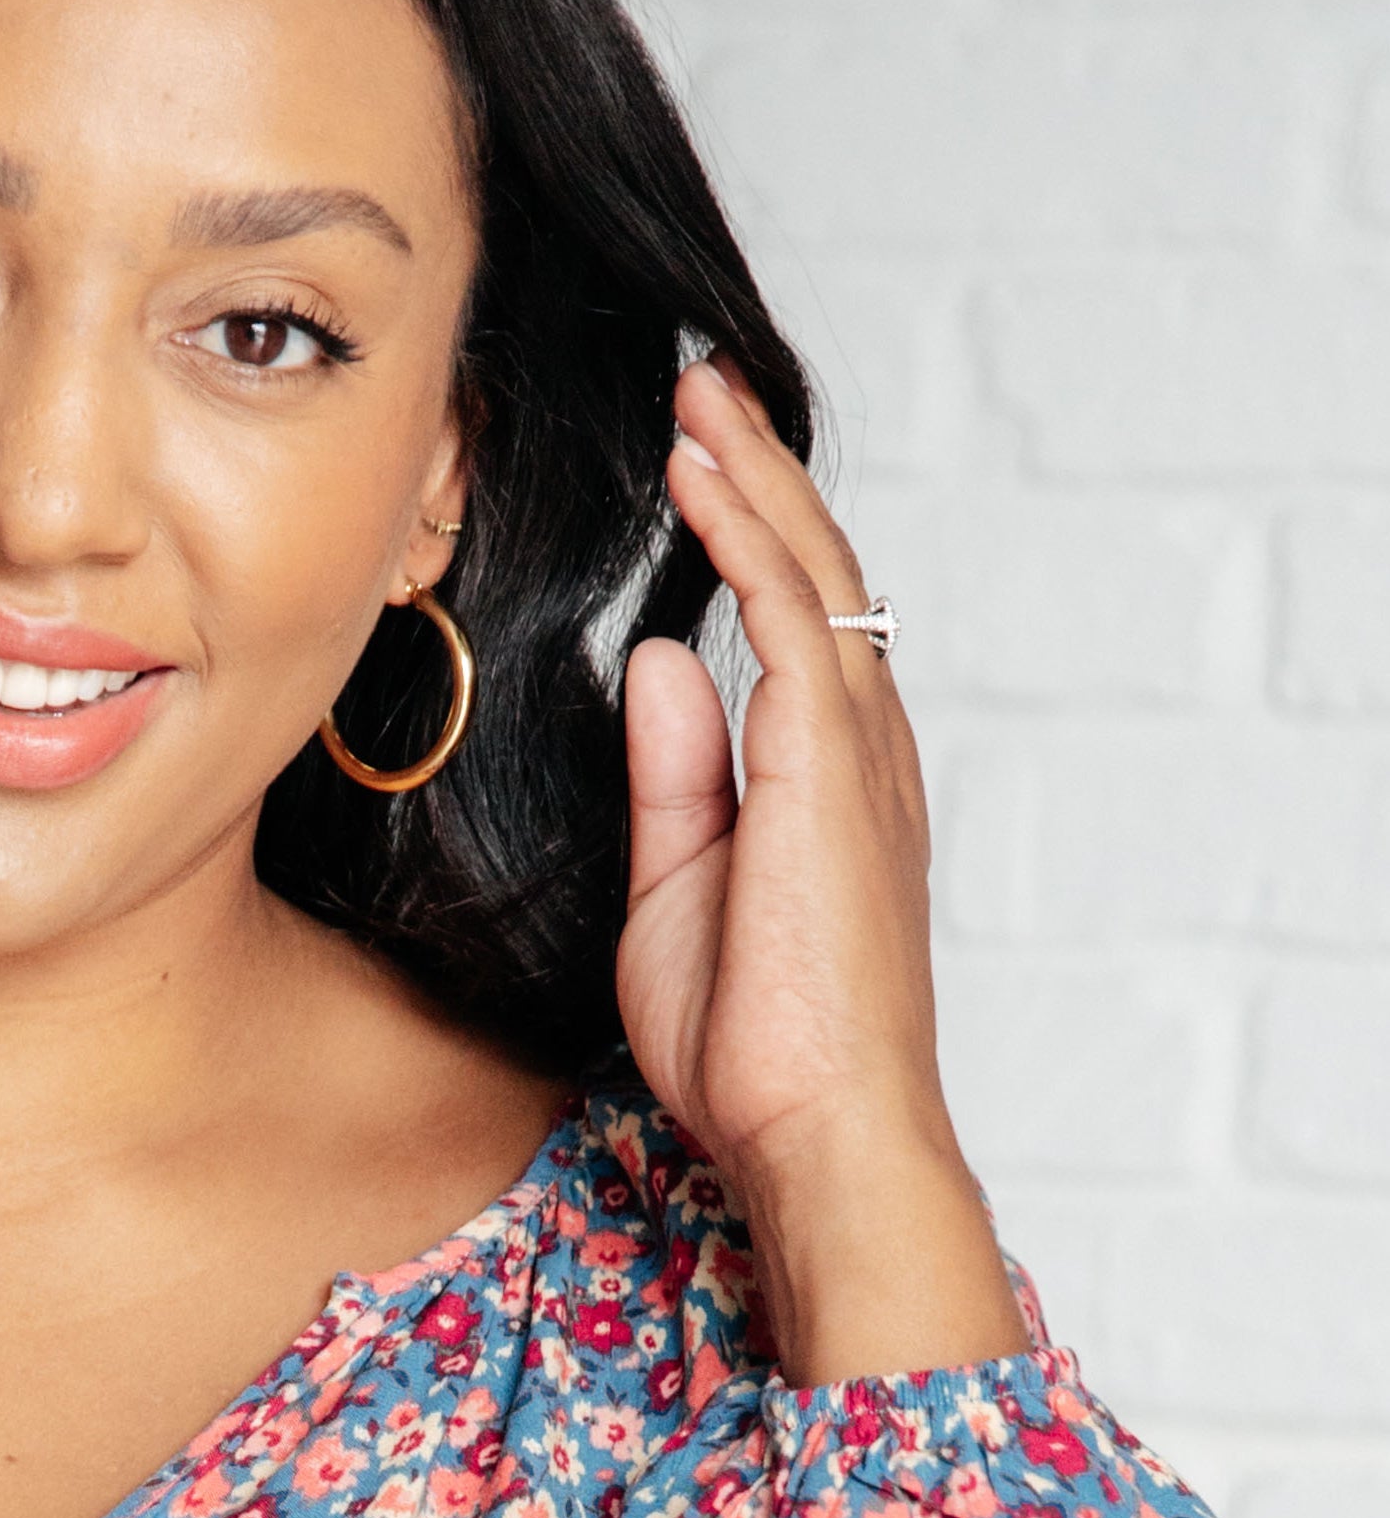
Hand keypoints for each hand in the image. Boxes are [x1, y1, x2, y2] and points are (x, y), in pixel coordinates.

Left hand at [618, 355, 1023, 1388]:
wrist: (814, 1129)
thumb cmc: (755, 1046)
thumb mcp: (678, 890)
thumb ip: (674, 774)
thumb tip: (660, 663)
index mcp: (827, 781)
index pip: (796, 626)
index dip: (749, 535)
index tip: (694, 462)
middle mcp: (857, 750)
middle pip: (816, 571)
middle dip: (755, 471)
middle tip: (699, 388)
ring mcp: (853, 753)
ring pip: (811, 571)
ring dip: (750, 475)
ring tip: (697, 395)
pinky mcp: (825, 767)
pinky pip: (791, 616)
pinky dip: (744, 533)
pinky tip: (699, 475)